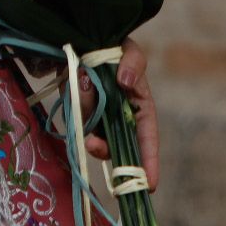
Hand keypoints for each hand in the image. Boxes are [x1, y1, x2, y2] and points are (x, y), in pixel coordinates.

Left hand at [85, 37, 157, 190]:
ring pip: (92, 133)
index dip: (149, 162)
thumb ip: (133, 63)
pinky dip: (75, 108)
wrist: (82, 40)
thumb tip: (126, 81)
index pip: (147, 139)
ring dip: (86, 119)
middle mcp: (117, 118)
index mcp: (138, 108)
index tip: (150, 184)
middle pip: (115, 145)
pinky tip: (76, 84)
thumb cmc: (114, 47)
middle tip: (92, 143)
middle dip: (105, 149)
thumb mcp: (129, 51)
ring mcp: (96, 117)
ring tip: (83, 85)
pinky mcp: (75, 110)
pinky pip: (75, 119)